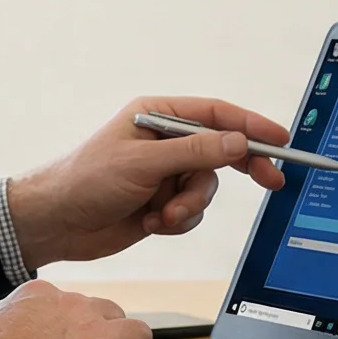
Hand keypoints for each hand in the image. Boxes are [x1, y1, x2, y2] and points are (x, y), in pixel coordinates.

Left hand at [7, 96, 290, 270]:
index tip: (281, 138)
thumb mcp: (143, 163)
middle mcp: (163, 141)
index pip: (215, 114)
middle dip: (241, 169)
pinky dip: (178, 221)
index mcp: (156, 116)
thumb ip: (193, 152)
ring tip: (163, 215)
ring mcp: (163, 173)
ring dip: (189, 206)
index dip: (251, 124)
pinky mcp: (161, 203)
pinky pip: (191, 212)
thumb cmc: (85, 180)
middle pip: (220, 151)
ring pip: (206, 188)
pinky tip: (152, 222)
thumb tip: (237, 141)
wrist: (56, 224)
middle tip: (272, 182)